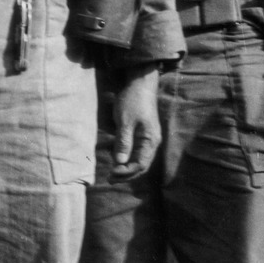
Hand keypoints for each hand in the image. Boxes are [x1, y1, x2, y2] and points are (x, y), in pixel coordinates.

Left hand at [109, 63, 160, 182]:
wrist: (140, 83)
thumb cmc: (133, 101)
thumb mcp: (125, 121)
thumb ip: (123, 142)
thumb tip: (120, 162)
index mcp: (150, 141)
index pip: (140, 165)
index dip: (126, 172)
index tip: (112, 173)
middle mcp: (152, 142)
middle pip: (141, 165)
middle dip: (126, 174)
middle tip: (110, 179)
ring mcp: (148, 138)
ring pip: (139, 159)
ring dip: (127, 167)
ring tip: (113, 173)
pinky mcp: (143, 133)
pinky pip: (137, 151)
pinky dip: (128, 158)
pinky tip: (118, 159)